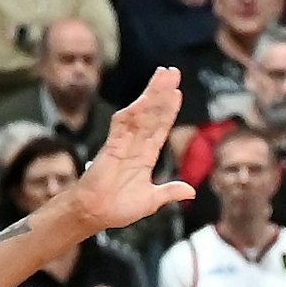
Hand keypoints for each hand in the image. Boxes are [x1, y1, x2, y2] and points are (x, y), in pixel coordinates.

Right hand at [66, 68, 195, 232]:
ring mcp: (123, 144)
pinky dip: (135, 112)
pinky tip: (146, 98)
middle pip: (152, 114)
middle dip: (162, 93)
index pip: (160, 128)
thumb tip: (191, 191)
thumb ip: (169, 192)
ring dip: (152, 94)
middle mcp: (135, 146)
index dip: (169, 111)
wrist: (95, 215)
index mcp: (145, 157)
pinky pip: (123, 126)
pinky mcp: (111, 147)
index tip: (177, 93)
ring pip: (140, 114)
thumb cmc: (118, 208)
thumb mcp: (151, 201)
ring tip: (164, 76)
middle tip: (173, 71)